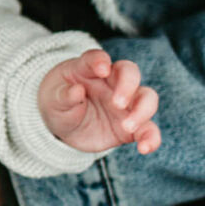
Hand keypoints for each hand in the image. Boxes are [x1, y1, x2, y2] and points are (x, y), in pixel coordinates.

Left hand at [39, 48, 162, 154]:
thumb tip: (75, 91)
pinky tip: (145, 147)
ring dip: (142, 110)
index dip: (100, 60)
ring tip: (127, 126)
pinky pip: (148, 129)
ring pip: (146, 97)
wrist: (64, 125)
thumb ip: (63, 95)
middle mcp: (112, 82)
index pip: (96, 58)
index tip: (102, 68)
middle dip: (127, 85)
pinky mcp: (132, 125)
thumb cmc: (59, 103)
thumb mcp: (53, 100)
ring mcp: (125, 103)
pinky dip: (151, 137)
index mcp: (88, 69)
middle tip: (117, 103)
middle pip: (130, 72)